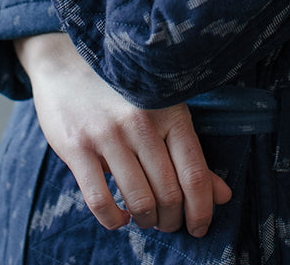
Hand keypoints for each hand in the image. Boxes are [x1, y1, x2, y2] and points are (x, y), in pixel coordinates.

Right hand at [15, 33, 230, 236]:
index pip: (194, 173)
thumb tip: (224, 197)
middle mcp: (141, 122)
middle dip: (172, 220)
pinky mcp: (78, 147)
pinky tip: (119, 217)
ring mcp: (107, 134)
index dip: (201, 209)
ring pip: (139, 200)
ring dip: (146, 220)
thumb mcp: (161, 113)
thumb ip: (190, 156)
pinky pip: (100, 201)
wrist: (65, 63)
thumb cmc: (122, 93)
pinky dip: (113, 220)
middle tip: (167, 222)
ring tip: (145, 218)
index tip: (199, 227)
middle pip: (169, 192)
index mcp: (168, 110)